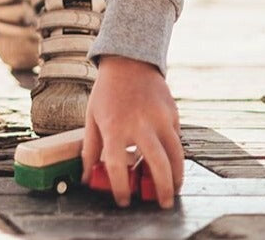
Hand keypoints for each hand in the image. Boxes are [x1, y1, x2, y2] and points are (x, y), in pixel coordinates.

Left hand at [81, 56, 183, 209]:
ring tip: (173, 189)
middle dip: (162, 189)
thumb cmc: (107, 92)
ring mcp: (160, 117)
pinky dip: (176, 154)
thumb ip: (90, 148)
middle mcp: (139, 123)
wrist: (128, 61)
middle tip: (162, 203)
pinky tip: (170, 162)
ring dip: (177, 177)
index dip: (121, 188)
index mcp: (114, 126)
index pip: (117, 165)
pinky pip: (177, 140)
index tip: (124, 200)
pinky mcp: (173, 113)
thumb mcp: (92, 117)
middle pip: (157, 164)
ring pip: (176, 155)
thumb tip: (86, 175)